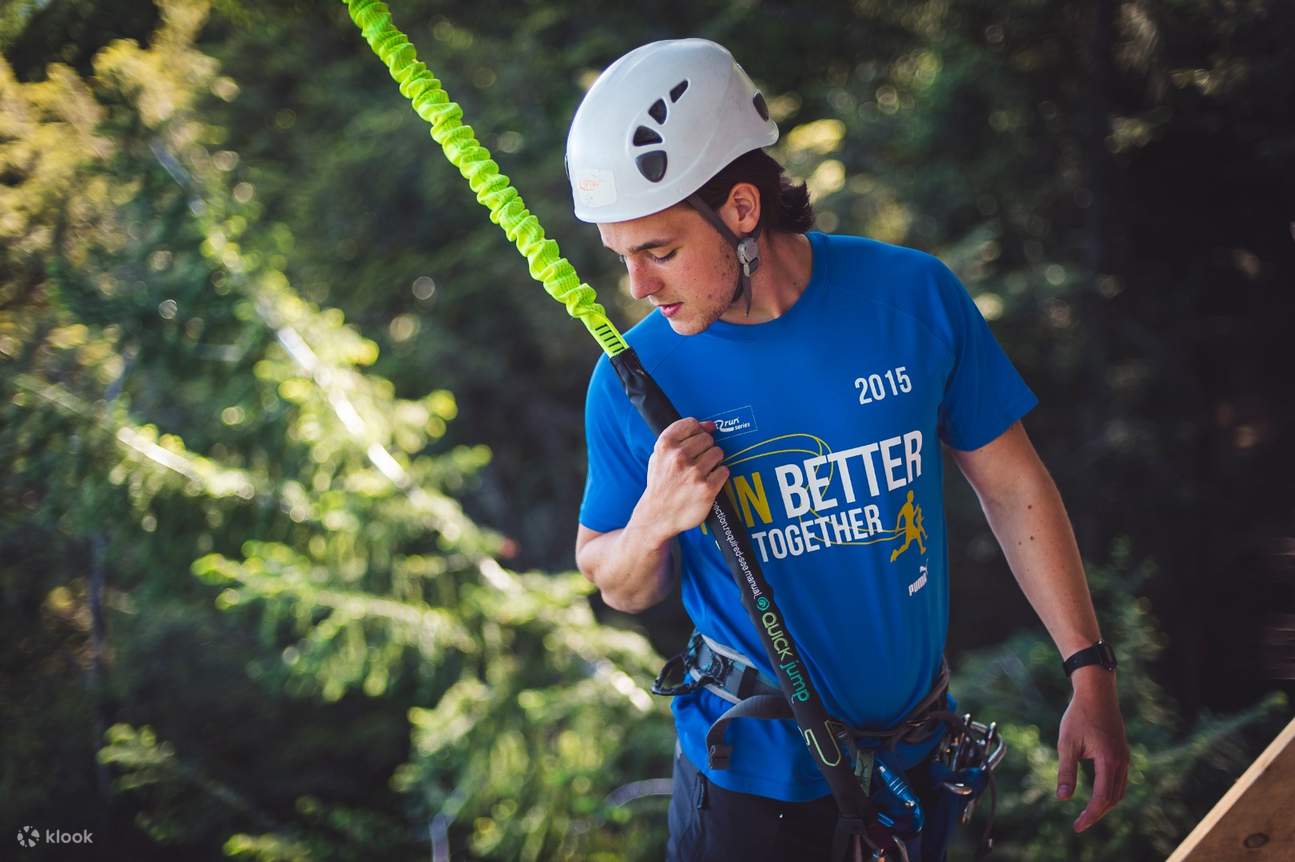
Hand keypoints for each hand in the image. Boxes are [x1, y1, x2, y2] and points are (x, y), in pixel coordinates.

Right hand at [638, 418, 728, 538]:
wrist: (657, 516)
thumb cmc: (660, 484)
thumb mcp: (659, 457)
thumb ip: (680, 437)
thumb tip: (709, 425)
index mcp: (665, 445)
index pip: (692, 424)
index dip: (697, 431)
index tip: (696, 440)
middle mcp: (679, 457)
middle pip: (707, 438)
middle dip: (706, 449)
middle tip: (698, 462)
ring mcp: (694, 473)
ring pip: (718, 453)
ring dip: (714, 462)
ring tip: (703, 472)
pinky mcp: (707, 488)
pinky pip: (724, 471)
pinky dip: (719, 476)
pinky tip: (708, 482)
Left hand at [1056, 667, 1129, 831]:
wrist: (1096, 692)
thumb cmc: (1079, 716)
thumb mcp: (1067, 744)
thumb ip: (1066, 772)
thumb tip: (1063, 798)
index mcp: (1108, 761)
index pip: (1102, 798)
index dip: (1090, 815)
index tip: (1077, 827)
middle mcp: (1121, 762)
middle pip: (1113, 798)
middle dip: (1097, 814)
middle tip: (1080, 824)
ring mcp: (1124, 757)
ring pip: (1119, 790)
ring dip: (1105, 804)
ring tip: (1088, 813)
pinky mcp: (1122, 752)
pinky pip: (1120, 780)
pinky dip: (1110, 792)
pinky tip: (1098, 794)